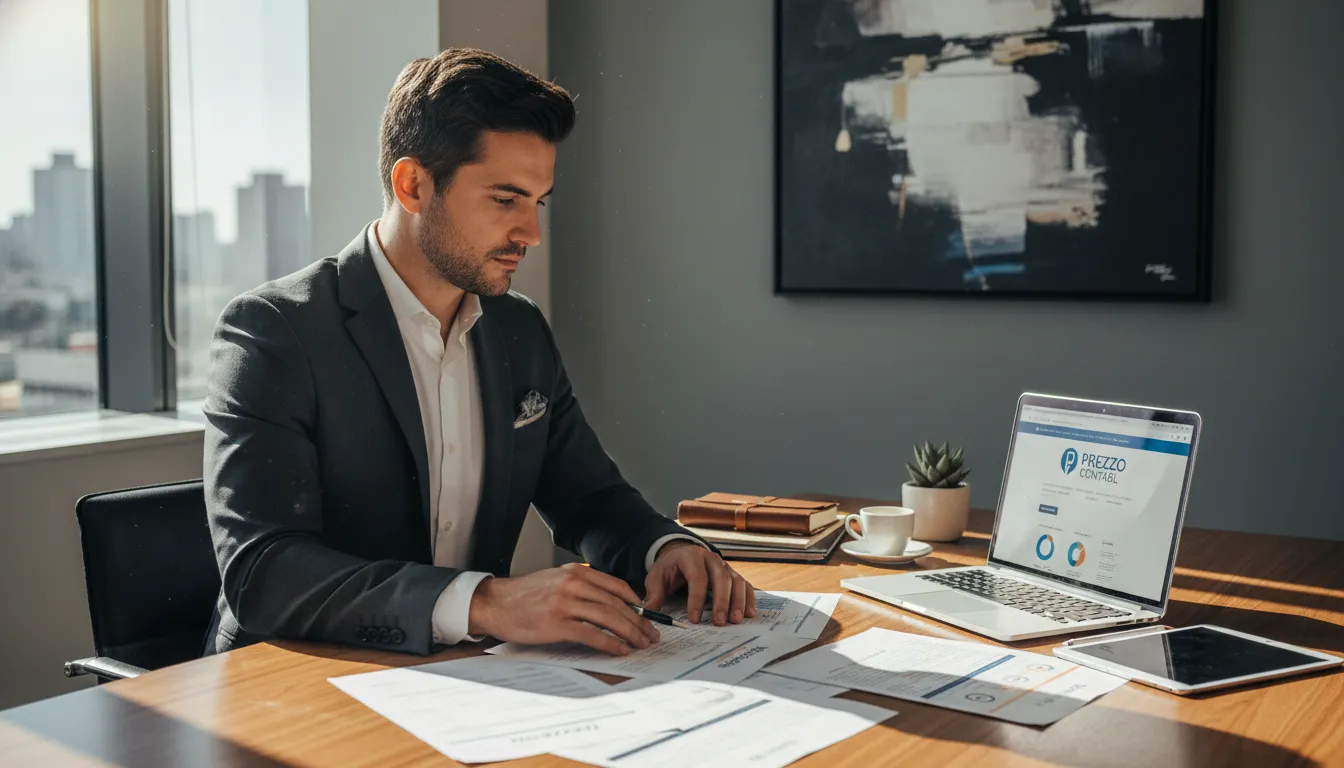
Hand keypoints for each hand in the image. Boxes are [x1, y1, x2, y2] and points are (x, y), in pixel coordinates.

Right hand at [467, 564, 659, 655]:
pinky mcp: (557, 624)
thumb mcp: (555, 580)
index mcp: (576, 572)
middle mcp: (573, 584)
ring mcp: (565, 603)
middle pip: (616, 604)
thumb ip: (580, 587)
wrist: (495, 603)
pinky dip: (610, 643)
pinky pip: (592, 634)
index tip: (646, 616)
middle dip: (638, 621)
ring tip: (641, 644)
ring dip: (630, 633)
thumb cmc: (524, 595)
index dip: (636, 603)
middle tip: (650, 635)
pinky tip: (620, 650)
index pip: (616, 586)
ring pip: (608, 618)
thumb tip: (609, 604)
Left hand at [644, 541, 756, 625]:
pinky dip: (749, 599)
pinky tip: (748, 614)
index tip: (694, 619)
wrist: (681, 554)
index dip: (696, 599)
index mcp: (691, 557)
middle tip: (719, 622)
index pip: (697, 578)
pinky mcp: (733, 574)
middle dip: (721, 602)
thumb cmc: (670, 568)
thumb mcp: (657, 576)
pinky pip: (745, 585)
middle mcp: (711, 559)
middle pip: (721, 578)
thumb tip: (650, 612)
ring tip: (736, 621)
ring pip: (736, 581)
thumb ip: (654, 593)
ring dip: (738, 601)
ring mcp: (725, 566)